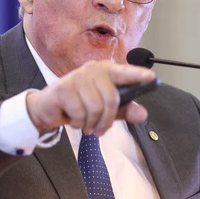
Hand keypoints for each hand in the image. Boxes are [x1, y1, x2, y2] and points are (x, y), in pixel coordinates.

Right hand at [26, 60, 154, 135]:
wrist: (48, 108)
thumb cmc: (79, 104)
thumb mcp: (103, 109)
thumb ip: (124, 110)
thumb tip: (142, 113)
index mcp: (105, 71)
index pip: (123, 72)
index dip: (137, 75)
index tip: (151, 78)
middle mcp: (91, 70)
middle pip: (112, 99)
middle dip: (107, 120)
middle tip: (99, 128)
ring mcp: (76, 78)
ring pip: (95, 108)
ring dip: (91, 123)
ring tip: (85, 123)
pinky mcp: (63, 88)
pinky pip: (80, 113)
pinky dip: (78, 123)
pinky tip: (73, 119)